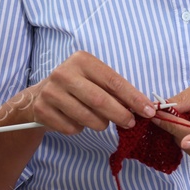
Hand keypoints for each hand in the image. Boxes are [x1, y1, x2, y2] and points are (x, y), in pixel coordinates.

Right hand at [21, 51, 154, 134]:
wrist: (41, 96)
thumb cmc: (78, 87)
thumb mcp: (94, 80)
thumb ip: (115, 91)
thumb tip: (142, 108)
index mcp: (82, 60)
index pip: (113, 81)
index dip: (134, 98)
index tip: (149, 111)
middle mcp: (64, 73)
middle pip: (100, 100)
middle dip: (120, 115)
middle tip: (131, 123)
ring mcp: (51, 92)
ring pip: (87, 118)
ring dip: (100, 124)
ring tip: (101, 121)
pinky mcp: (42, 110)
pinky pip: (72, 128)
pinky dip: (80, 129)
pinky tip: (76, 120)